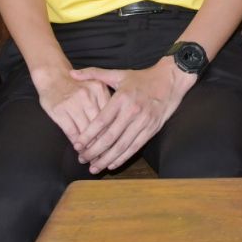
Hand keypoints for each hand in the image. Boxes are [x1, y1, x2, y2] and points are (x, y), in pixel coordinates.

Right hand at [31, 62, 111, 154]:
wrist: (52, 75)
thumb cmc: (76, 84)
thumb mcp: (95, 86)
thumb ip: (105, 101)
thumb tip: (117, 125)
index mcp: (99, 89)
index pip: (111, 115)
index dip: (114, 134)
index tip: (116, 147)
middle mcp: (87, 95)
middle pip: (100, 125)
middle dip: (103, 145)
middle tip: (105, 158)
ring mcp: (73, 103)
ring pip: (86, 131)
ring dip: (89, 147)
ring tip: (92, 158)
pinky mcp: (60, 110)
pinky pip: (71, 131)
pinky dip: (77, 142)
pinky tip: (79, 149)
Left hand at [66, 59, 194, 174]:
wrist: (170, 80)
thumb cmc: (141, 78)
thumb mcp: (118, 73)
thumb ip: (93, 74)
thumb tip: (72, 73)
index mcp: (121, 98)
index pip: (101, 121)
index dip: (88, 135)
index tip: (77, 145)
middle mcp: (132, 111)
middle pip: (109, 137)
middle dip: (93, 151)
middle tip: (81, 159)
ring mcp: (143, 122)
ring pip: (122, 145)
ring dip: (106, 159)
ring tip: (94, 167)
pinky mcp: (152, 129)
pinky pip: (135, 147)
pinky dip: (122, 158)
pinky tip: (112, 164)